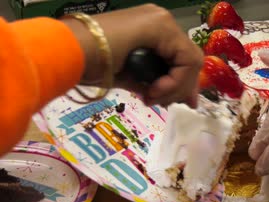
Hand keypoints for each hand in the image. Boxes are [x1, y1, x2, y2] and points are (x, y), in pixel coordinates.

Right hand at [62, 4, 203, 106]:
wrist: (69, 53)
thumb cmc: (92, 64)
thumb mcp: (133, 76)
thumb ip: (158, 83)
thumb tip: (180, 98)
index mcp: (154, 29)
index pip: (183, 58)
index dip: (185, 83)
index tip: (177, 103)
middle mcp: (161, 20)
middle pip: (189, 59)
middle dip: (184, 87)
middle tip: (169, 104)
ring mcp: (162, 20)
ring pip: (190, 60)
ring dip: (176, 86)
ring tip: (152, 97)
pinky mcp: (161, 26)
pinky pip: (184, 59)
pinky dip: (174, 81)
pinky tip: (153, 90)